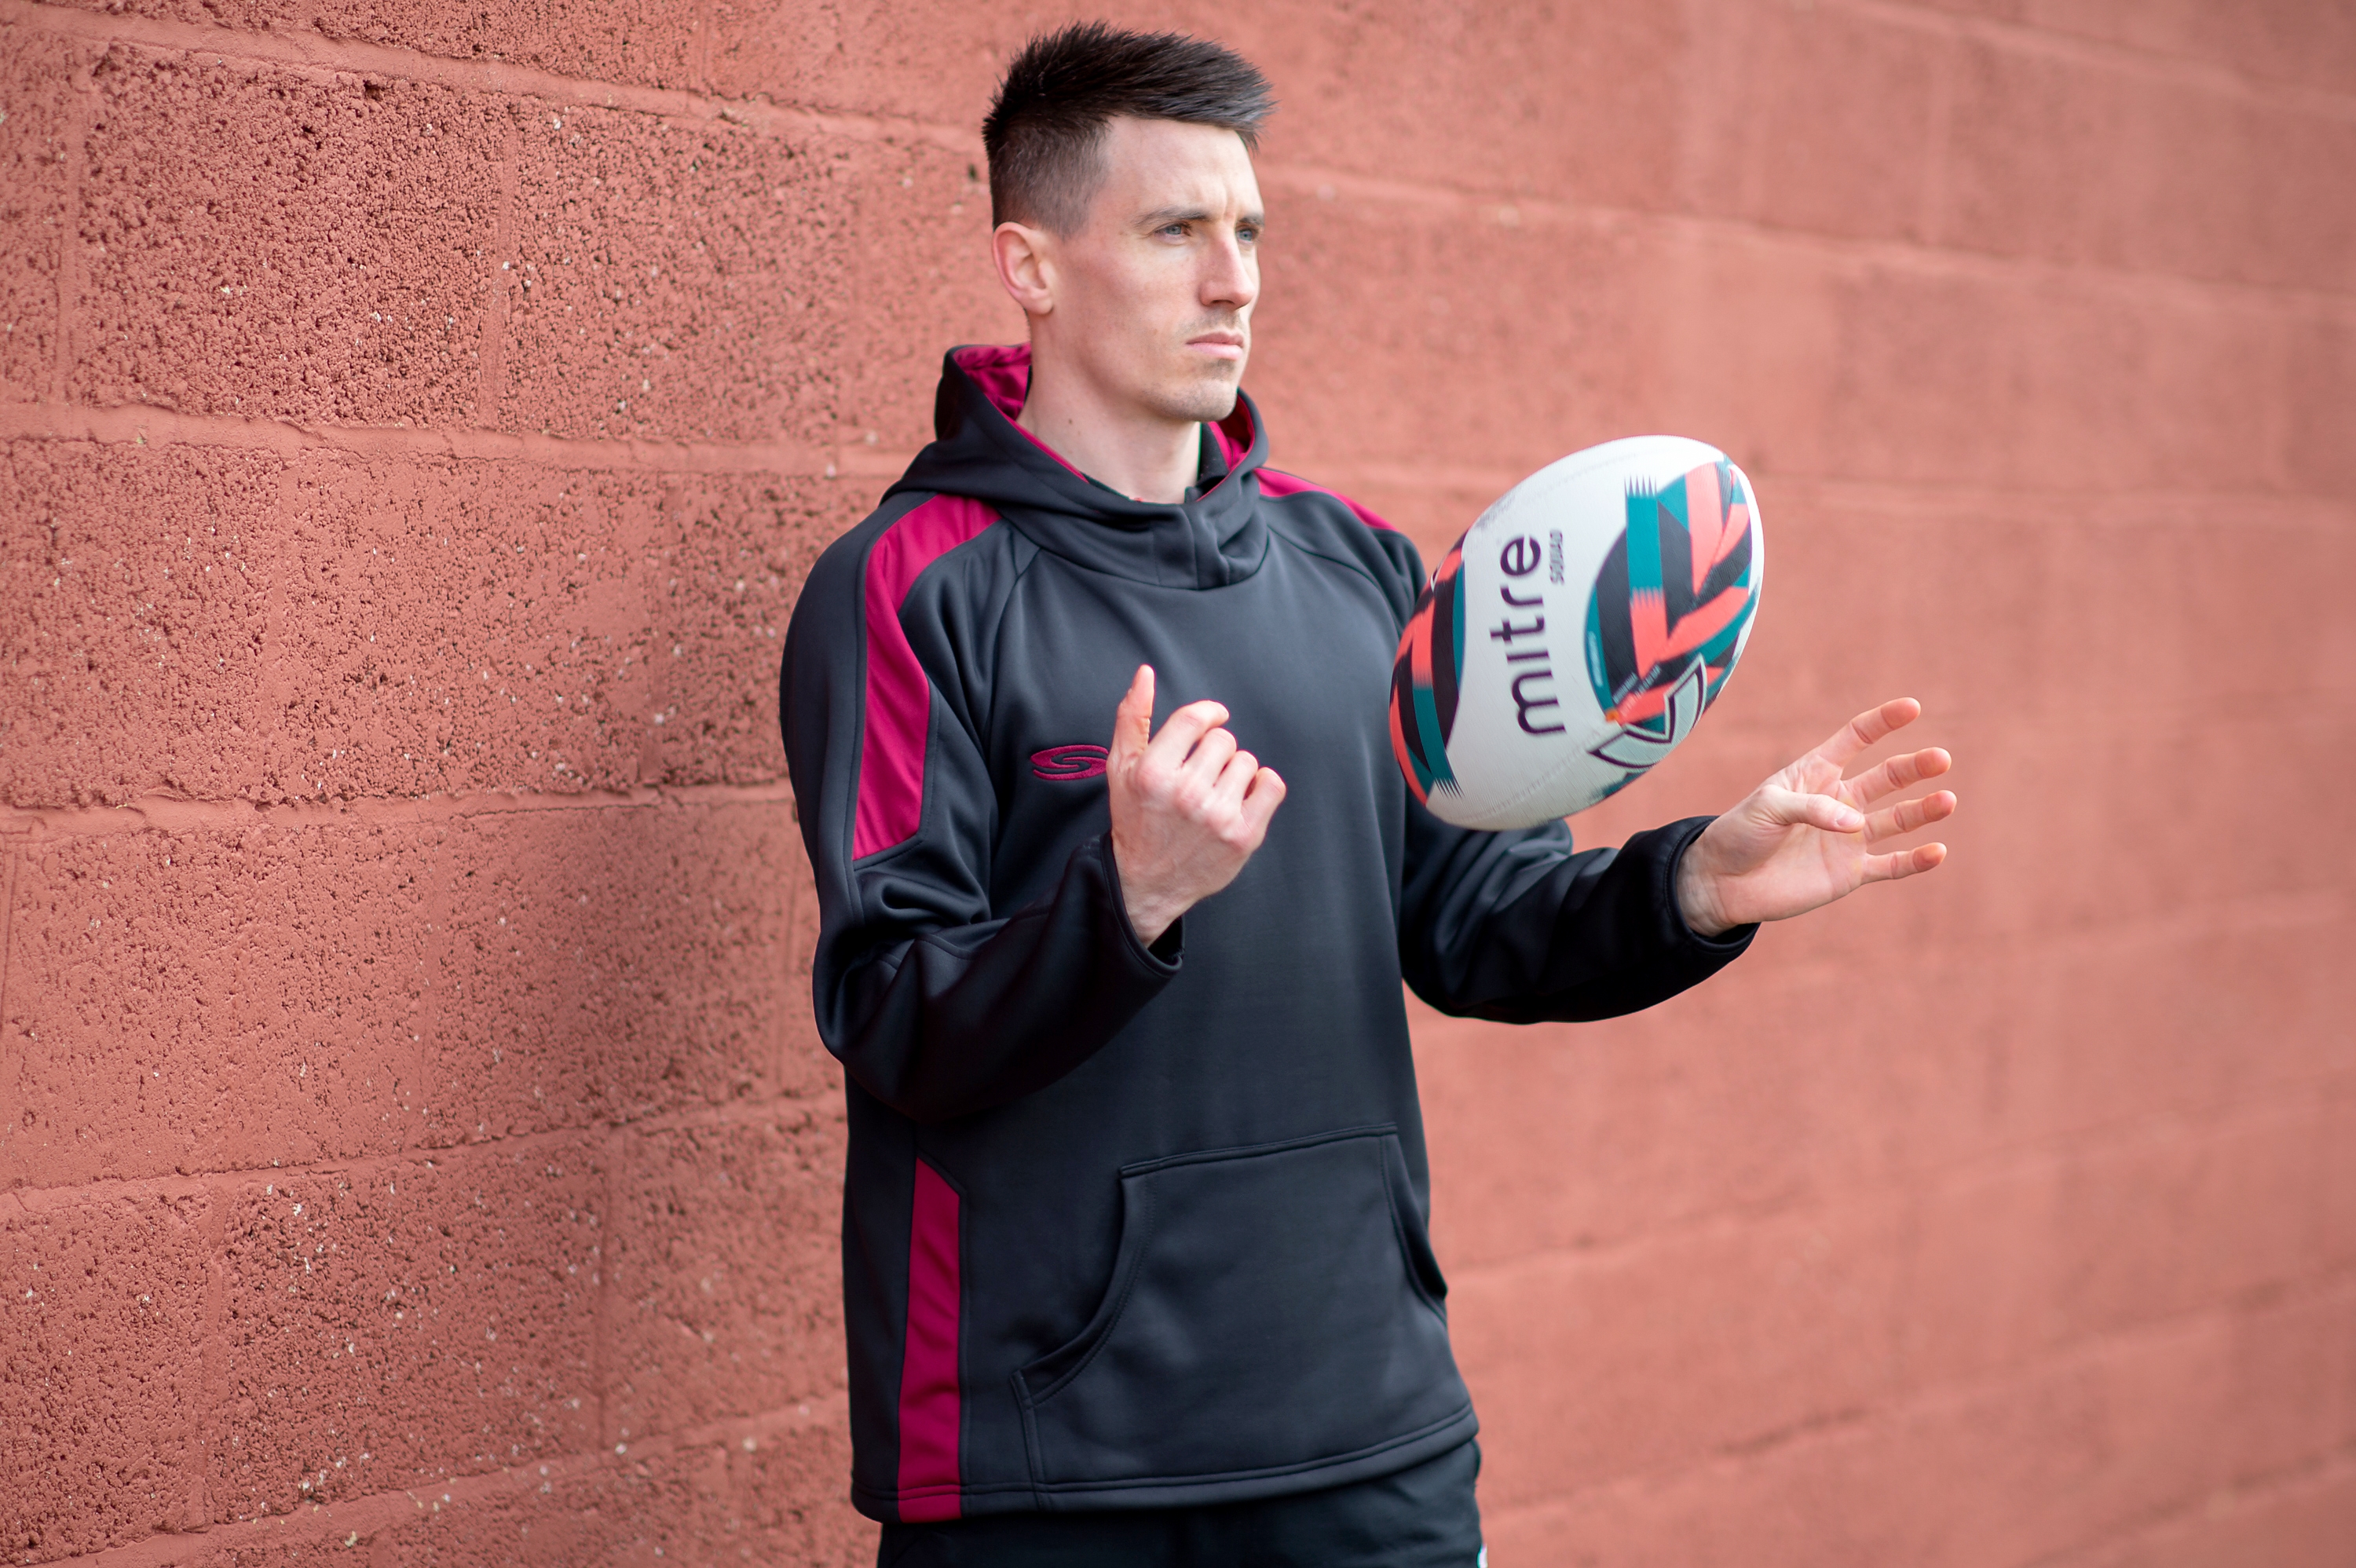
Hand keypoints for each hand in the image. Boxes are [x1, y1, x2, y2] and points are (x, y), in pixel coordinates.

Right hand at [1106, 665, 1286, 945]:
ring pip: (1247, 762)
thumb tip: (1145, 674)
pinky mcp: (1243, 835)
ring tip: (1214, 793)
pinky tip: (1241, 798)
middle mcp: (1186, 793)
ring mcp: (1217, 816)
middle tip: (1200, 776)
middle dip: (1215, 753)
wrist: (1147, 881)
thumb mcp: (1121, 768)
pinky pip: (1271, 785)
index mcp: (1153, 772)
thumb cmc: (1136, 820)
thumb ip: (1133, 718)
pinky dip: (1261, 787)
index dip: (1209, 714)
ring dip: (1235, 772)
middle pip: (1224, 740)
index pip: (1197, 718)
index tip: (1212, 722)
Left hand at [1675, 698, 1954, 936]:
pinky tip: (1938, 851)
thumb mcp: (1767, 808)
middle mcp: (1840, 802)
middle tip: (1941, 758)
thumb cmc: (1740, 833)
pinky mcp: (1850, 873)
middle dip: (1914, 768)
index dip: (1882, 723)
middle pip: (1887, 778)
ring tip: (1947, 800)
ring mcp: (1848, 838)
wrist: (1724, 883)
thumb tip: (1855, 824)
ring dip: (1923, 810)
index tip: (1912, 708)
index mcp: (1817, 773)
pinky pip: (1890, 865)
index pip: (1856, 739)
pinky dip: (1915, 861)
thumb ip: (1811, 808)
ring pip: (1897, 819)